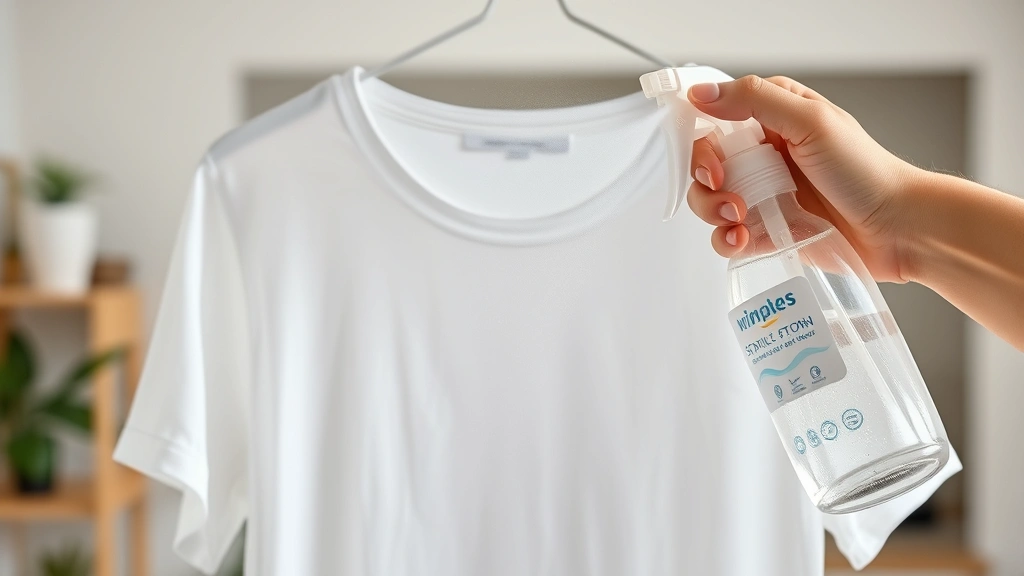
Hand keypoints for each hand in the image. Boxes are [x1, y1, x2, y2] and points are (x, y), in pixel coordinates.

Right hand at [685, 75, 919, 282]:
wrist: (897, 228)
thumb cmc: (865, 171)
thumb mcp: (811, 121)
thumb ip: (754, 100)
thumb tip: (702, 93)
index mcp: (772, 118)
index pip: (714, 120)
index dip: (702, 142)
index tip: (713, 162)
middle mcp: (764, 155)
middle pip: (705, 165)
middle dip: (706, 182)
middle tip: (728, 193)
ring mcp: (764, 194)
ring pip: (710, 201)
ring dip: (713, 212)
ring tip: (740, 220)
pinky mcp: (767, 230)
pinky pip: (727, 235)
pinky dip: (727, 239)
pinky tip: (742, 239)